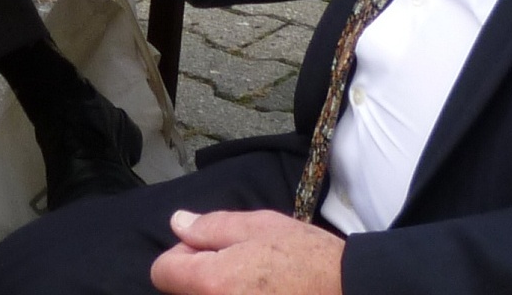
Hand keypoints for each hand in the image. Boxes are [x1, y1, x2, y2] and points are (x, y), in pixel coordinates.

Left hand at [150, 209, 345, 294]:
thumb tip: (178, 224)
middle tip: (238, 267)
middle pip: (181, 294)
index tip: (208, 251)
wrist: (349, 292)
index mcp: (213, 282)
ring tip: (253, 285)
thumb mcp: (260, 227)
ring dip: (218, 292)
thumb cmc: (308, 258)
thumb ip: (211, 227)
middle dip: (199, 277)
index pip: (162, 272)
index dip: (181, 255)